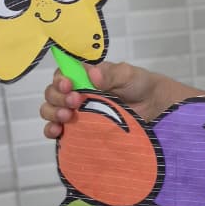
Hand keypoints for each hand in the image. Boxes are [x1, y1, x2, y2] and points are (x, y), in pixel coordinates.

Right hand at [40, 60, 163, 138]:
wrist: (153, 107)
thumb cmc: (139, 84)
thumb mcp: (127, 74)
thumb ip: (111, 74)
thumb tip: (92, 74)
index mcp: (85, 76)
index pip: (62, 75)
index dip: (60, 80)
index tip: (69, 85)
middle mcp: (76, 92)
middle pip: (53, 93)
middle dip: (58, 98)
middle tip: (75, 102)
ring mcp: (76, 112)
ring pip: (51, 110)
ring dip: (53, 113)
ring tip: (67, 116)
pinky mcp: (78, 129)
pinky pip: (57, 130)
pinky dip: (52, 130)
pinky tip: (58, 132)